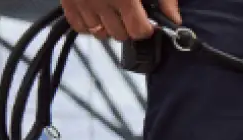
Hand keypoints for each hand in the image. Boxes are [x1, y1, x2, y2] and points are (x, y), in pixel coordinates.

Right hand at [61, 0, 180, 41]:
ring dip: (108, 27)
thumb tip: (174, 19)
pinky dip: (88, 24)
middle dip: (128, 28)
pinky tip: (97, 13)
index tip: (148, 23)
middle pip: (120, 34)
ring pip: (99, 33)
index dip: (146, 29)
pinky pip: (78, 26)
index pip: (138, 31)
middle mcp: (101, 1)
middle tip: (131, 16)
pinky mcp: (68, 0)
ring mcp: (82, 2)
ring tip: (113, 14)